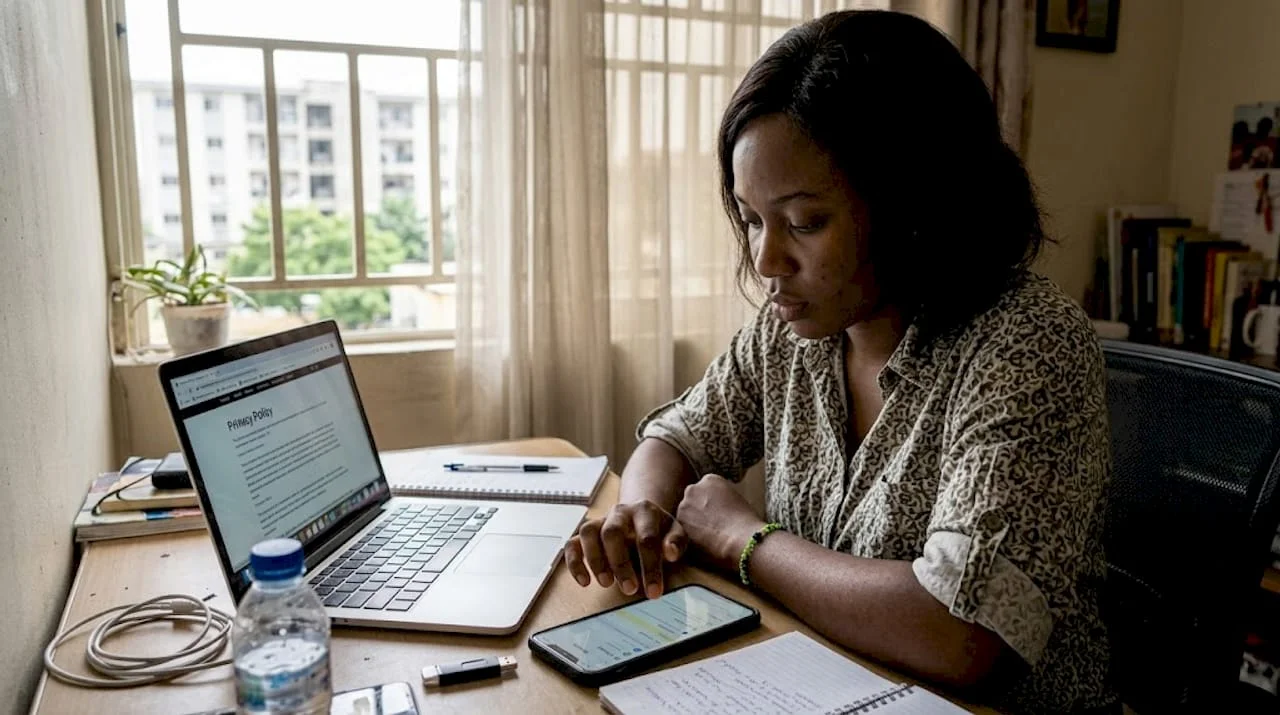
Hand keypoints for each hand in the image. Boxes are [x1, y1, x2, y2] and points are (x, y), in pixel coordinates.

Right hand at [564, 500, 687, 598]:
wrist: (640, 515)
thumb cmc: (658, 530)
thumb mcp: (675, 532)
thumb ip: (676, 542)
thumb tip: (670, 553)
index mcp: (644, 511)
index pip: (646, 538)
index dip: (650, 567)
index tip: (654, 592)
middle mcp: (619, 512)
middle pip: (612, 533)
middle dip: (620, 564)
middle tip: (629, 589)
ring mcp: (601, 520)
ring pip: (588, 533)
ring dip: (595, 560)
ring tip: (606, 583)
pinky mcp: (587, 533)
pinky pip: (572, 543)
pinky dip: (575, 562)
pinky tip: (584, 581)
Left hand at [675, 474, 766, 571]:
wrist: (741, 537)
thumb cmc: (746, 522)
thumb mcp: (737, 500)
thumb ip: (722, 499)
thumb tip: (718, 507)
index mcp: (711, 479)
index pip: (705, 490)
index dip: (711, 504)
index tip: (718, 514)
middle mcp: (695, 486)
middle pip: (693, 499)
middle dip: (699, 510)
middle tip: (712, 524)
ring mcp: (685, 502)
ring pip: (686, 513)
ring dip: (693, 522)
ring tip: (709, 534)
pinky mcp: (680, 518)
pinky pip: (683, 526)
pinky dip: (690, 533)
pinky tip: (703, 539)